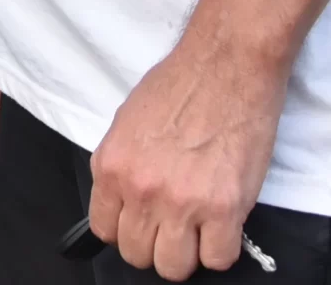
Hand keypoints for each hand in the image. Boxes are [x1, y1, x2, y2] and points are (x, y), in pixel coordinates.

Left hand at [88, 37, 282, 280]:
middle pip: (137, 255)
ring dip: (187, 254)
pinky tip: (224, 226)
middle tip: (173, 227)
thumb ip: (123, 167)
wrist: (225, 65)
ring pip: (173, 266)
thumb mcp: (127, 124)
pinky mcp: (225, 208)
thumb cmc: (179, 85)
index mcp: (112, 166)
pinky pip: (218, 259)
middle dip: (155, 245)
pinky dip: (222, 249)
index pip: (105, 230)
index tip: (142, 224)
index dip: (126, 231)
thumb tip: (124, 200)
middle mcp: (140, 189)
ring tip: (199, 230)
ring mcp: (182, 202)